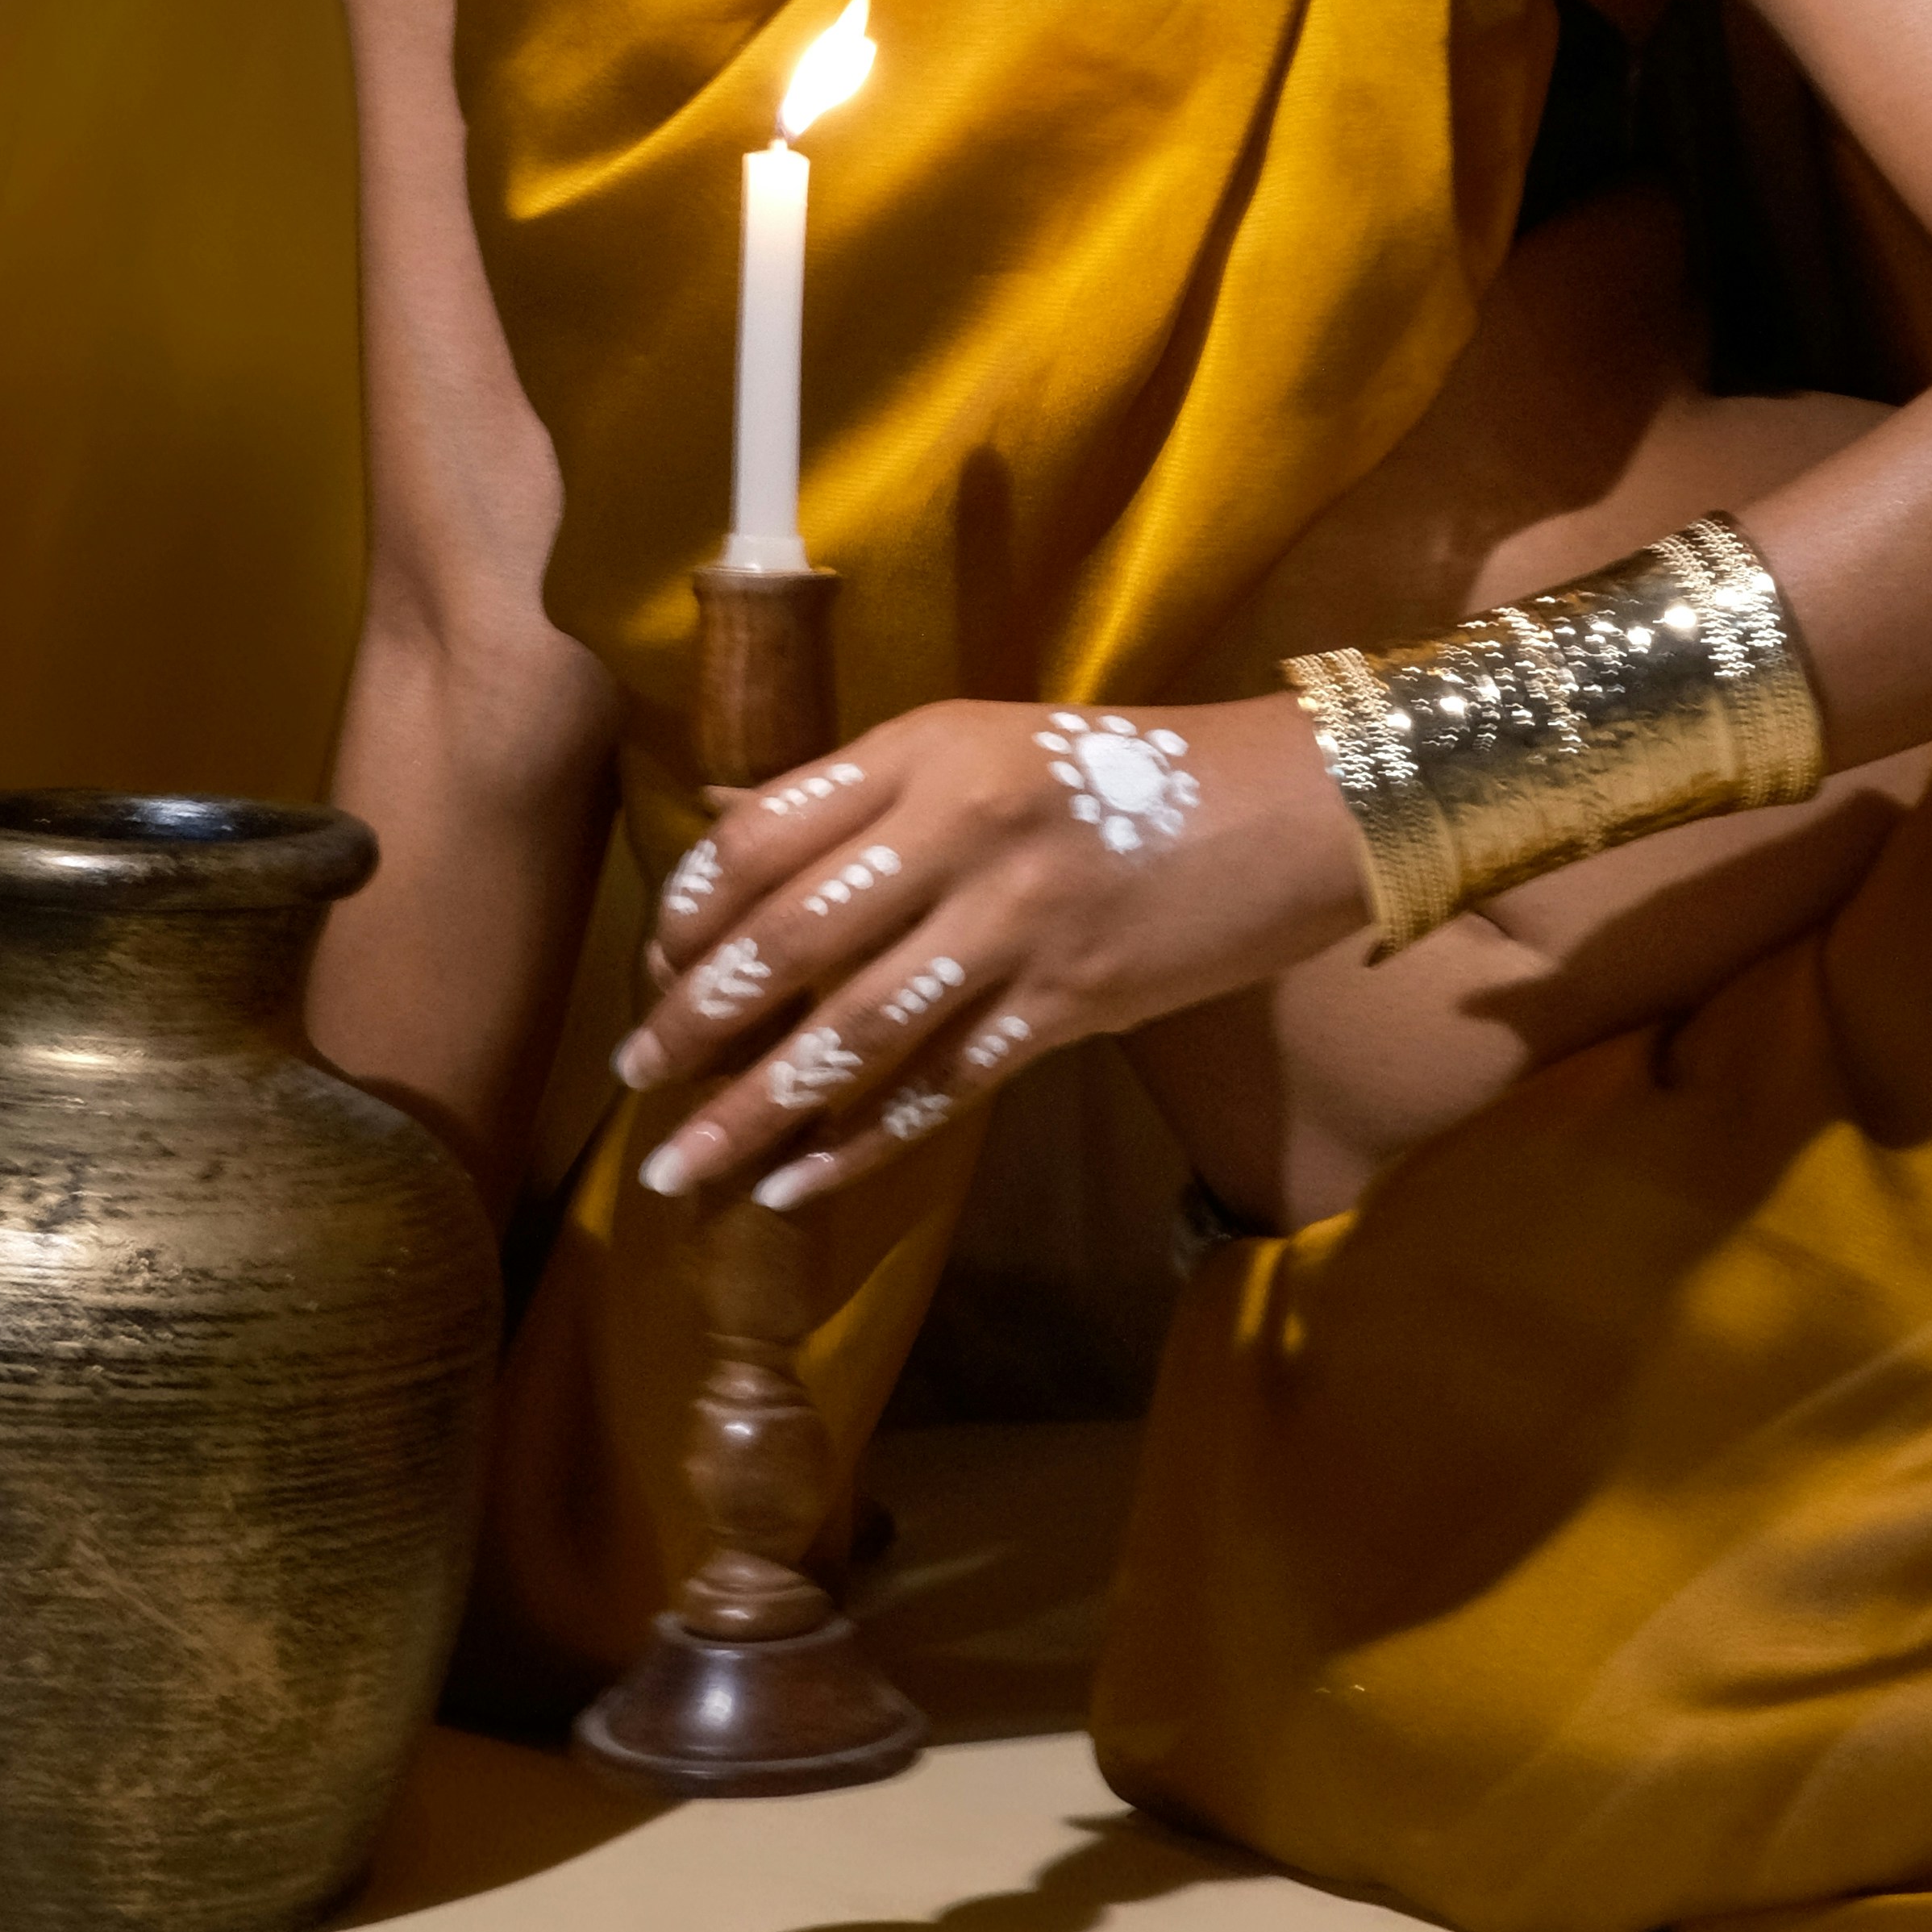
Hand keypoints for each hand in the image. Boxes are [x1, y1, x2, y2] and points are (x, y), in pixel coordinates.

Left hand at [610, 690, 1367, 1214]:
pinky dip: (862, 1145)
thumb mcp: (990, 744)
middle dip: (696, 1020)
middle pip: (791, 939)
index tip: (650, 967)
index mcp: (930, 748)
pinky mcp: (1072, 1003)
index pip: (765, 833)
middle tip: (633, 1078)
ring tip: (684, 1167)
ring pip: (854, 1032)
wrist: (1298, 804)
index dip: (691, 910)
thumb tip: (728, 836)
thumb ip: (870, 794)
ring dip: (755, 1110)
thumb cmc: (1136, 769)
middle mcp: (962, 827)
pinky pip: (942, 1086)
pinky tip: (799, 1187)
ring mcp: (1018, 921)